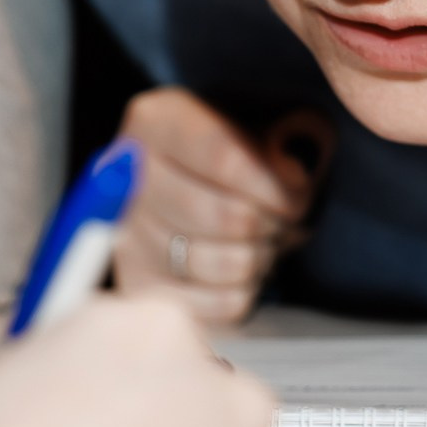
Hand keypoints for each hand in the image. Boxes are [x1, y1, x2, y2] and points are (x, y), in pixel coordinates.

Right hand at [112, 87, 329, 326]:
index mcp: (157, 121)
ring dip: (263, 257)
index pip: (223, 156)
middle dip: (272, 223)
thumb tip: (291, 171)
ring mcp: (129, 235)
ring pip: (226, 264)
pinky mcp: (141, 286)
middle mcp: (128, 176)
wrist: (199, 184)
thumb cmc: (237, 152)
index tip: (298, 196)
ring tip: (267, 241)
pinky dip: (248, 292)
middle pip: (224, 216)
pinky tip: (247, 269)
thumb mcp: (269, 121)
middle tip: (286, 220)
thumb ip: (292, 134)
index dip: (274, 184)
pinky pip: (220, 305)